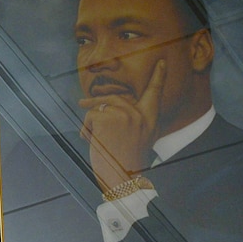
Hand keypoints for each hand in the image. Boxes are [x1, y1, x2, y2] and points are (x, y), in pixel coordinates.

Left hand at [81, 61, 165, 192]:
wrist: (121, 179)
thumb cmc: (127, 162)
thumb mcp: (139, 139)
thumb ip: (134, 121)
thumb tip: (109, 105)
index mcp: (150, 120)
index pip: (155, 94)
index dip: (158, 77)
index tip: (161, 62)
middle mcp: (139, 114)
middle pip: (115, 98)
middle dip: (95, 102)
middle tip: (81, 103)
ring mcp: (123, 114)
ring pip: (99, 108)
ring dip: (92, 125)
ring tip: (99, 142)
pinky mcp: (107, 118)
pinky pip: (89, 117)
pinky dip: (86, 131)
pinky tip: (94, 143)